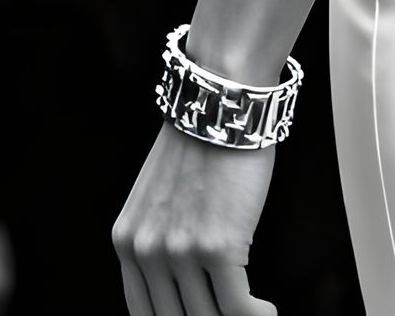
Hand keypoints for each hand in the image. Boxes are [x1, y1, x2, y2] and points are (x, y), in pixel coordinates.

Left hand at [114, 119, 276, 315]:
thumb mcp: (159, 196)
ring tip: (253, 314)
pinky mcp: (217, 247)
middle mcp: (147, 251)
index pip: (144, 314)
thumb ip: (160, 239)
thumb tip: (187, 288)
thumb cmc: (203, 141)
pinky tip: (267, 312)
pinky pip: (238, 307)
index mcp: (127, 241)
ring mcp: (180, 251)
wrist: (221, 100)